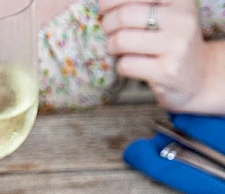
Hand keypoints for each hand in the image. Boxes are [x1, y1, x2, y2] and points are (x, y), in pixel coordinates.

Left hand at [99, 0, 215, 111]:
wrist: (199, 77)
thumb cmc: (173, 44)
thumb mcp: (168, 15)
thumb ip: (142, 6)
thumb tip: (103, 2)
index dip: (111, 0)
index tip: (103, 8)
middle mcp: (181, 18)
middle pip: (124, 15)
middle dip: (107, 23)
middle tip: (107, 30)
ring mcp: (175, 46)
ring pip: (122, 40)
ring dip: (111, 46)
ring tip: (115, 48)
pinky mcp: (166, 71)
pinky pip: (126, 65)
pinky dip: (120, 66)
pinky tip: (129, 65)